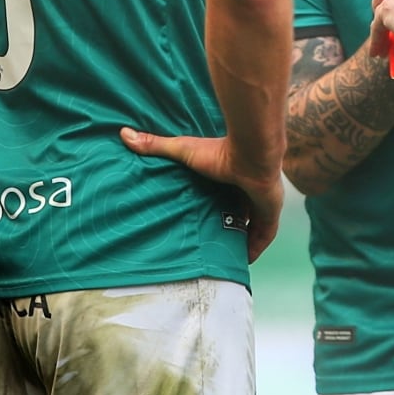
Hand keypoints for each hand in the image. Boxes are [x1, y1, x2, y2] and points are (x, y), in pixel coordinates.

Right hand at [119, 128, 282, 261]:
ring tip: (224, 256)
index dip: (215, 207)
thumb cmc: (219, 152)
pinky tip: (244, 261)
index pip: (223, 195)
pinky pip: (264, 236)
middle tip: (212, 244)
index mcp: (230, 177)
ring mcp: (261, 203)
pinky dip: (255, 248)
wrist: (251, 154)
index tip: (203, 219)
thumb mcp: (183, 150)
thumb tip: (123, 133)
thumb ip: (156, 145)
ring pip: (252, 227)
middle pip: (237, 213)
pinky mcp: (270, 214)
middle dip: (227, 227)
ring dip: (241, 240)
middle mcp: (247, 190)